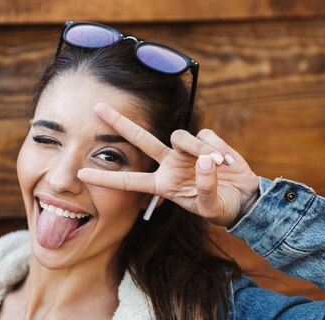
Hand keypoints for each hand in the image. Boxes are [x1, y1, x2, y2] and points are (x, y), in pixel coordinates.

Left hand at [77, 102, 260, 226]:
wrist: (244, 198)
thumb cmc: (220, 206)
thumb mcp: (210, 207)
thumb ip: (206, 187)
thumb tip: (205, 161)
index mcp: (162, 184)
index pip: (128, 181)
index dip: (105, 178)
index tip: (80, 175)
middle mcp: (169, 164)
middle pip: (140, 140)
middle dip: (119, 123)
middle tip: (97, 107)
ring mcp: (186, 152)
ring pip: (182, 137)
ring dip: (200, 150)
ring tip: (219, 165)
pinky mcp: (205, 141)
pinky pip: (206, 136)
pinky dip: (218, 148)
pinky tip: (227, 161)